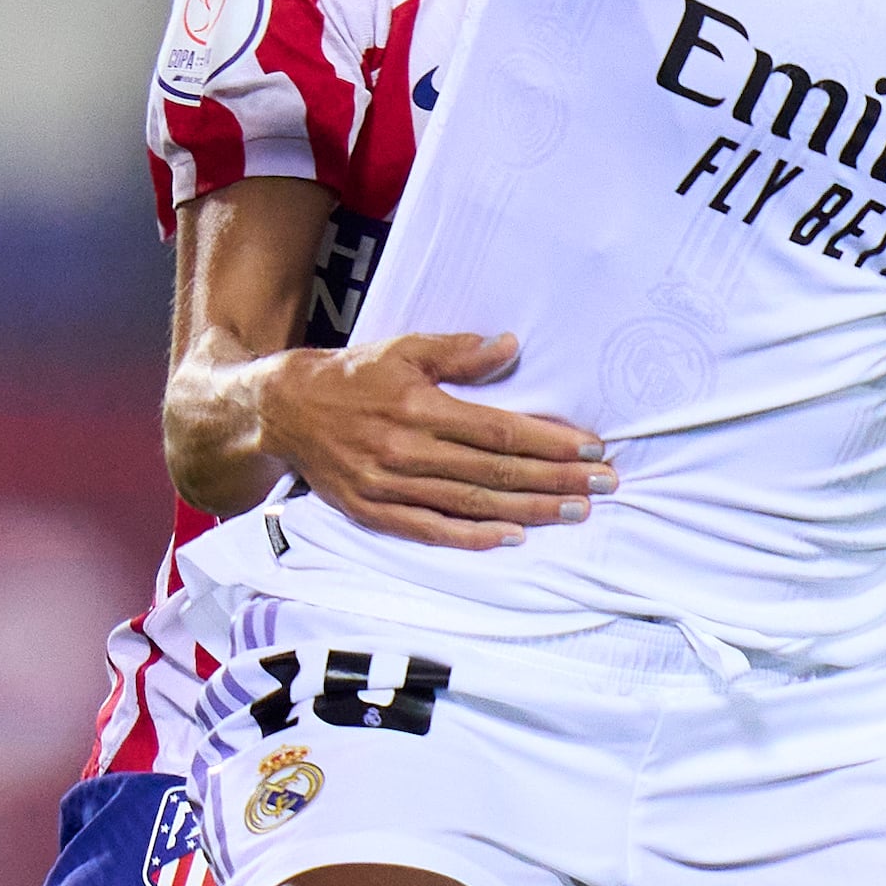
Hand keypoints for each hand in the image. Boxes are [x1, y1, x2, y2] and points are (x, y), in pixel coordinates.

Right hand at [258, 332, 611, 551]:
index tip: (591, 447)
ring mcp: (389, 486)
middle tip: (603, 485)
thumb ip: (458, 353)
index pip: (498, 429)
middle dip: (555, 479)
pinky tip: (512, 537)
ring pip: (472, 503)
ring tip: (575, 511)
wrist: (282, 411)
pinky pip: (431, 530)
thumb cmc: (352, 377)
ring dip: (529, 510)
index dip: (548, 441)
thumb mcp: (403, 350)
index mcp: (418, 406)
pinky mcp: (374, 512)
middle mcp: (406, 450)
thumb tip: (510, 347)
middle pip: (496, 470)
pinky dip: (473, 538)